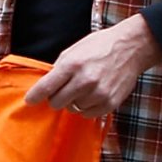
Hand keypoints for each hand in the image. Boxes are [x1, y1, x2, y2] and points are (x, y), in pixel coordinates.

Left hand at [26, 15, 161, 118]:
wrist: (131, 48)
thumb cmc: (100, 47)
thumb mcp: (74, 50)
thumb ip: (59, 69)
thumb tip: (46, 86)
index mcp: (72, 65)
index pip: (46, 87)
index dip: (35, 96)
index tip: (30, 101)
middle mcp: (84, 80)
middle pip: (56, 102)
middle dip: (55, 98)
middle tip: (62, 90)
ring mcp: (98, 93)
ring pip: (72, 109)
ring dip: (73, 102)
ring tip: (83, 88)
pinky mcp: (109, 103)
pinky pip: (87, 114)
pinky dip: (86, 107)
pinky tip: (92, 95)